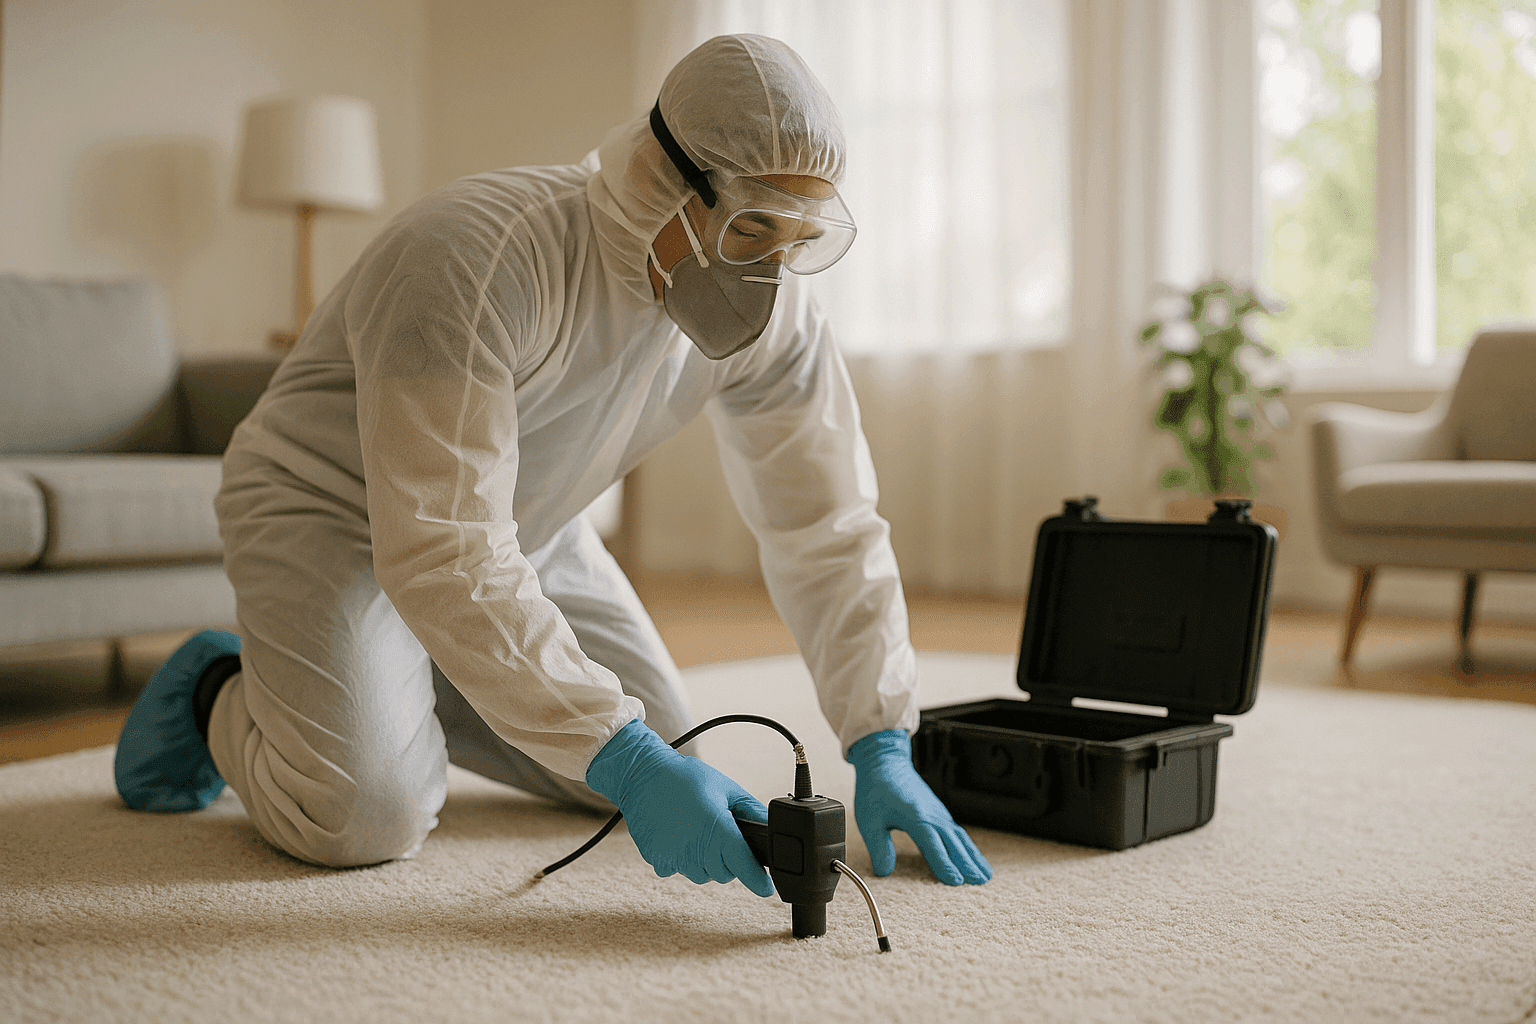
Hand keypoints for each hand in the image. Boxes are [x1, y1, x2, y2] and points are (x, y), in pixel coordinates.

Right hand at [586, 718, 773, 896]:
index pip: (744, 865)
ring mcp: (675, 856)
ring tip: (698, 832)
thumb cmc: (687, 778)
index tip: (768, 890)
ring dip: (705, 861)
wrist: (642, 775)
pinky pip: (678, 870)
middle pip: (724, 873)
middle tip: (721, 835)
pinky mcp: (657, 860)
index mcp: (718, 829)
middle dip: (729, 860)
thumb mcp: (727, 788)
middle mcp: (697, 847)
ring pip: (702, 874)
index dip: (758, 881)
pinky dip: (682, 858)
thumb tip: (772, 828)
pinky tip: (678, 835)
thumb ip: (752, 810)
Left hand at [847, 730, 991, 884]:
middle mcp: (931, 815)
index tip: (956, 881)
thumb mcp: (869, 820)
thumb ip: (878, 847)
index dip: (944, 863)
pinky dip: (968, 846)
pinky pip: (957, 832)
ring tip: (985, 875)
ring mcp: (938, 813)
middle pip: (953, 842)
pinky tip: (973, 857)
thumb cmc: (876, 790)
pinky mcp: (939, 812)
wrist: (886, 762)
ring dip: (973, 856)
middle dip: (968, 863)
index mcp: (915, 817)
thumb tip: (884, 872)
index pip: (932, 844)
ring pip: (960, 837)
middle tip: (981, 882)